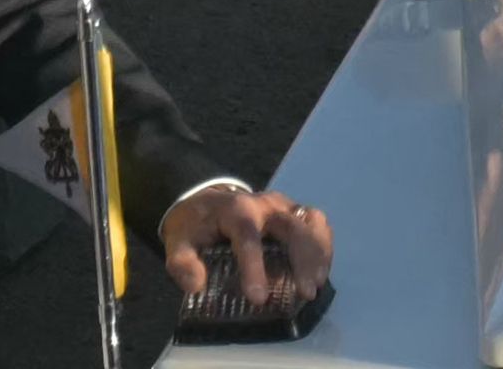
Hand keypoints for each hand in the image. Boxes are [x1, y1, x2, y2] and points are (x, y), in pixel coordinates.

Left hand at [158, 184, 334, 308]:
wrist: (206, 204)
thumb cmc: (196, 227)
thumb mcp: (178, 242)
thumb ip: (182, 263)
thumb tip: (195, 284)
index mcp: (234, 209)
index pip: (247, 236)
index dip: (254, 267)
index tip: (259, 298)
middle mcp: (263, 204)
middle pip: (290, 225)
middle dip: (302, 258)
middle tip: (306, 292)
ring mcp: (282, 207)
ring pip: (309, 221)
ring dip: (318, 253)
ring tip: (315, 285)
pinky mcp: (294, 213)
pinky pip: (317, 223)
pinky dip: (323, 246)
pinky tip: (320, 272)